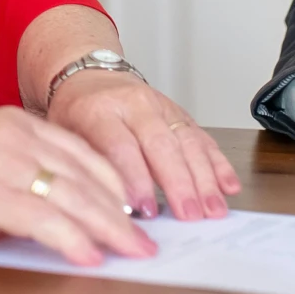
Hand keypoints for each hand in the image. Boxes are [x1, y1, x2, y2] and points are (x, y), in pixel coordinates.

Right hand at [0, 108, 155, 266]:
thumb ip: (14, 169)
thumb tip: (51, 204)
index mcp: (14, 123)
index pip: (81, 153)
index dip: (113, 184)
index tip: (133, 210)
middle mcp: (15, 137)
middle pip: (86, 178)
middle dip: (122, 213)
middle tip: (145, 241)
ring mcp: (3, 164)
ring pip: (74, 199)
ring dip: (110, 230)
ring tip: (133, 254)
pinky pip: (43, 221)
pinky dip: (72, 240)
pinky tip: (90, 257)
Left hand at [47, 71, 238, 219]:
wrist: (90, 78)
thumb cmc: (76, 114)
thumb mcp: (66, 136)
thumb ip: (88, 166)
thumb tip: (109, 209)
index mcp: (98, 111)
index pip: (120, 146)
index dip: (135, 180)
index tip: (144, 210)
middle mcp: (135, 105)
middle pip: (161, 145)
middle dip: (178, 184)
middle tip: (188, 215)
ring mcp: (162, 107)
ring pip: (188, 142)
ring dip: (205, 179)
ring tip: (212, 209)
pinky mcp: (181, 114)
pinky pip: (203, 138)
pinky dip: (218, 164)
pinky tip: (228, 186)